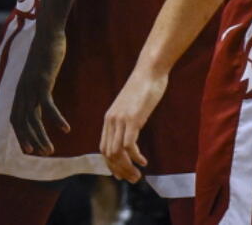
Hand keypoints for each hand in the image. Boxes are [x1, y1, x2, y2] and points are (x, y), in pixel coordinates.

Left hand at [10, 29, 69, 154]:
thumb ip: (38, 85)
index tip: (30, 148)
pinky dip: (55, 118)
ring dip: (41, 136)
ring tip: (51, 150)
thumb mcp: (39, 73)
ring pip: (32, 118)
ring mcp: (31, 86)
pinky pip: (47, 105)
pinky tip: (65, 128)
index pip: (15, 118)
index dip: (20, 134)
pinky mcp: (43, 80)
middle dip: (30, 139)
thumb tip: (41, 95)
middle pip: (21, 122)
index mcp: (21, 89)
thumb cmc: (46, 53)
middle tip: (42, 153)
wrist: (48, 33)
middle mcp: (23, 90)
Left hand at [100, 67, 166, 181]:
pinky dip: (135, 157)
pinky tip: (143, 162)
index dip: (111, 165)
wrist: (148, 72)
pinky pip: (128, 144)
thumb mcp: (131, 108)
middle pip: (108, 154)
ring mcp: (120, 119)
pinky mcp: (132, 119)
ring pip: (117, 152)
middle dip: (120, 170)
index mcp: (109, 118)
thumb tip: (131, 134)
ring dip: (127, 168)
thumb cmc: (143, 89)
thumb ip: (128, 121)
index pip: (103, 148)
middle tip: (133, 179)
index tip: (121, 175)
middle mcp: (111, 120)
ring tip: (138, 175)